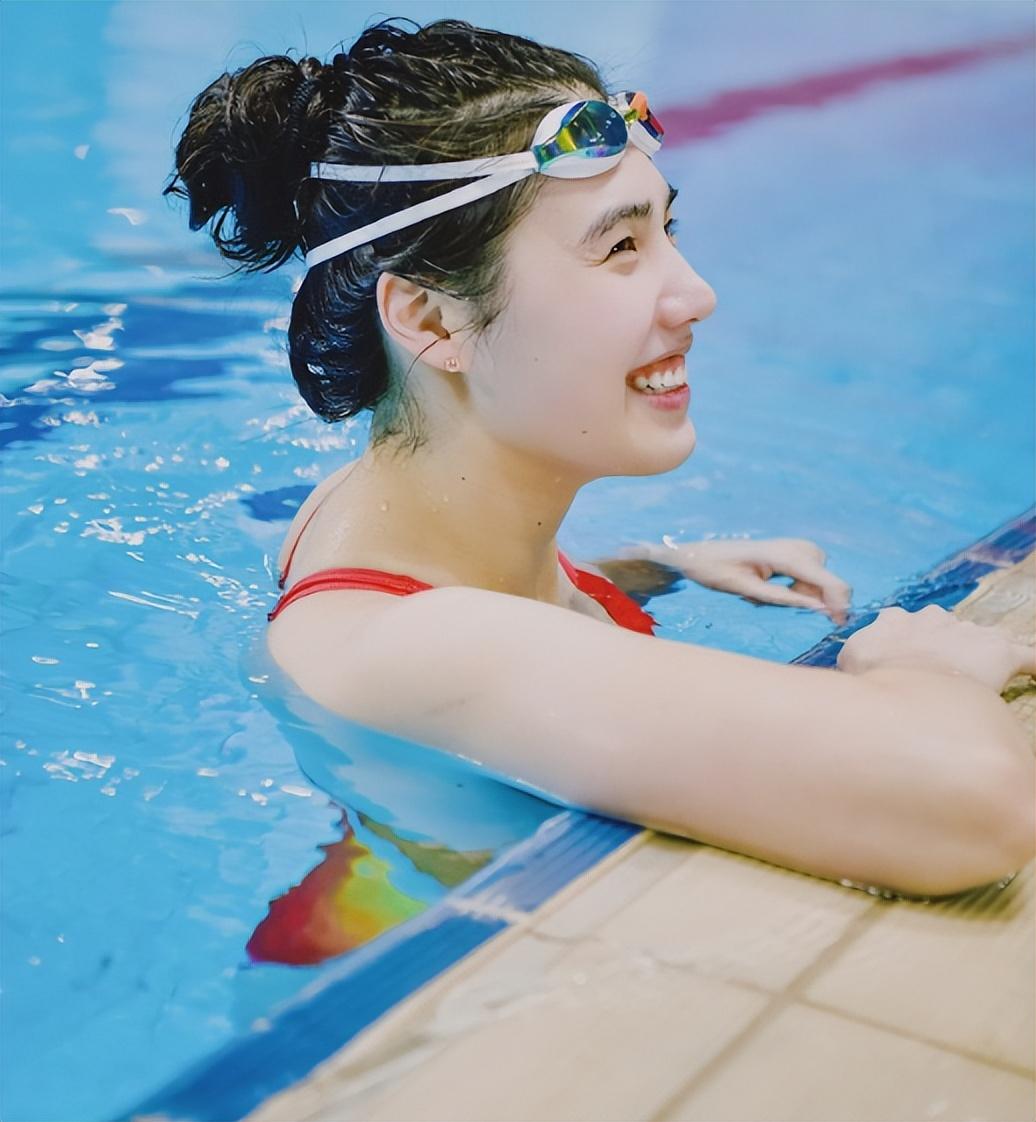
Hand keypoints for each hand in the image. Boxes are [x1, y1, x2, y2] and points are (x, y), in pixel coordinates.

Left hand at [636, 537, 851, 624]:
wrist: (700, 554)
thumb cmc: (715, 570)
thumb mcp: (746, 589)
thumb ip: (783, 598)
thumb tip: (818, 609)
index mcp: (784, 555)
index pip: (827, 580)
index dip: (838, 603)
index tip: (837, 623)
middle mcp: (796, 546)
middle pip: (827, 581)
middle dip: (814, 600)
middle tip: (773, 604)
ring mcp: (797, 546)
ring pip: (820, 580)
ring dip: (803, 594)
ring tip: (764, 595)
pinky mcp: (795, 551)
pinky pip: (811, 575)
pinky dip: (799, 587)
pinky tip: (774, 586)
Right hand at [837, 605, 1035, 692]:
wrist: (904, 684)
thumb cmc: (872, 675)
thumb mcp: (849, 659)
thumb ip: (859, 653)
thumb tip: (858, 662)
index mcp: (898, 620)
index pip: (906, 626)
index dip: (907, 646)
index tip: (905, 664)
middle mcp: (933, 619)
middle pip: (944, 631)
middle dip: (944, 649)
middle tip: (937, 679)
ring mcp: (966, 632)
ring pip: (977, 641)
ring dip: (976, 656)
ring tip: (976, 681)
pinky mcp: (999, 651)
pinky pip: (1027, 656)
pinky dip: (1034, 663)